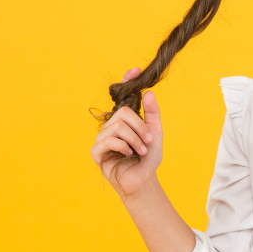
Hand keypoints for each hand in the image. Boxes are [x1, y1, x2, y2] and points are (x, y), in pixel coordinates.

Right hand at [91, 67, 162, 199]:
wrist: (143, 180)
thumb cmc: (148, 158)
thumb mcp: (155, 134)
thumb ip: (153, 114)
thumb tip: (148, 92)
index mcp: (125, 120)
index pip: (122, 97)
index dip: (126, 82)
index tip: (135, 71)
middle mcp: (112, 125)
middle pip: (123, 113)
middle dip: (140, 128)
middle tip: (148, 141)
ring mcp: (102, 138)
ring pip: (117, 127)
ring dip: (135, 140)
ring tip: (141, 151)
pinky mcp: (96, 151)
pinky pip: (108, 140)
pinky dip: (123, 147)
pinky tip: (128, 155)